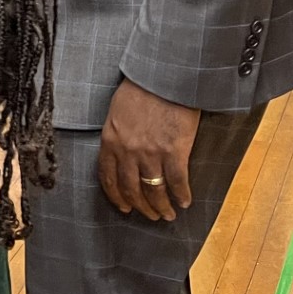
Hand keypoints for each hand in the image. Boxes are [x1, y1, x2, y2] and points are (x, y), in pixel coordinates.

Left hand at [98, 79, 201, 220]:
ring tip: (167, 215)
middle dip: (140, 207)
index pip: (108, 177)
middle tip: (149, 215)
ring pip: (153, 190)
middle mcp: (127, 151)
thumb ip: (117, 135)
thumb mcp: (117, 112)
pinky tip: (184, 201)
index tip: (123, 207)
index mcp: (110, 141)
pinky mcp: (174, 151)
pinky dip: (181, 194)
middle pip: (131, 189)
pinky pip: (177, 181)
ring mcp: (150, 153)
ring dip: (161, 206)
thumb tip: (121, 152)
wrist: (164, 78)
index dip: (116, 196)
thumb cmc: (141, 89)